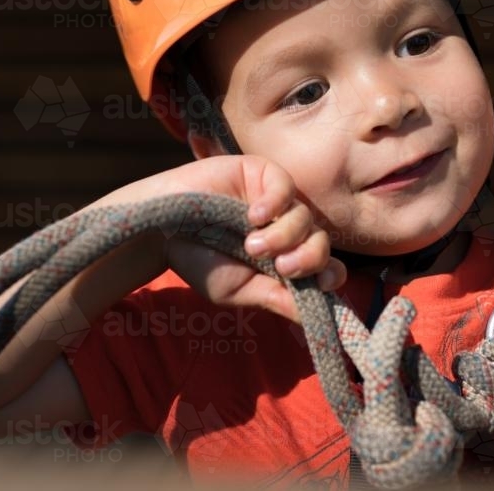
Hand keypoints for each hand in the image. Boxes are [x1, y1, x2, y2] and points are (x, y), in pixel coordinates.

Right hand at [159, 155, 346, 322]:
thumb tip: (314, 318)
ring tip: (251, 244)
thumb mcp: (237, 289)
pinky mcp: (262, 174)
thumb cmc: (198, 260)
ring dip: (284, 235)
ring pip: (305, 217)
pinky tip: (252, 216)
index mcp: (284, 259)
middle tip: (281, 267)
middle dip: (308, 258)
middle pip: (322, 242)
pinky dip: (274, 203)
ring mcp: (276, 201)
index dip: (332, 274)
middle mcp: (286, 229)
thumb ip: (276, 298)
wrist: (161, 229)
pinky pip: (286, 186)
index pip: (327, 266)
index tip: (322, 282)